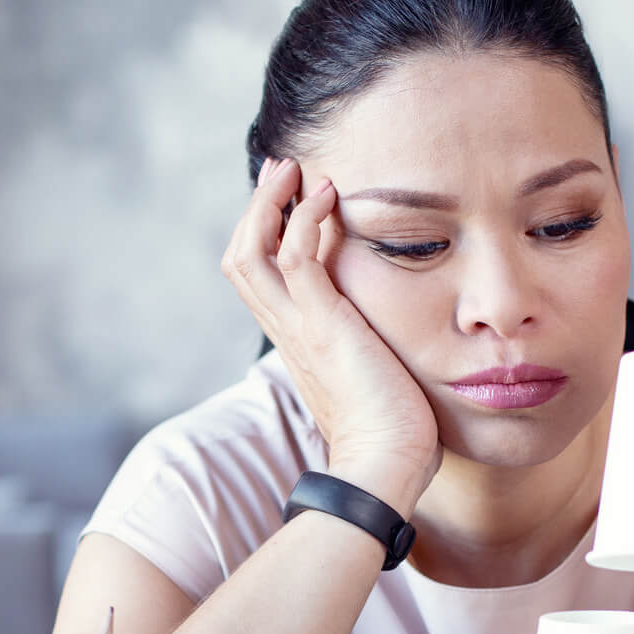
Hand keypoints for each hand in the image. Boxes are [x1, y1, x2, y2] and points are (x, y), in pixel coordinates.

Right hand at [221, 158, 440, 511]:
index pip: (260, 276)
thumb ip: (371, 343)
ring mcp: (299, 327)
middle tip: (282, 169)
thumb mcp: (376, 372)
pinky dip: (303, 218)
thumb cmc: (394, 431)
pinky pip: (293, 256)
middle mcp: (287, 330)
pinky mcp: (321, 324)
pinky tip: (327, 195)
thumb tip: (394, 329)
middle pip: (240, 257)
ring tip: (297, 170)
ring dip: (270, 203)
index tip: (289, 197)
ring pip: (251, 251)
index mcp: (297, 341)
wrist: (387, 464)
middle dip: (258, 207)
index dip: (266, 233)